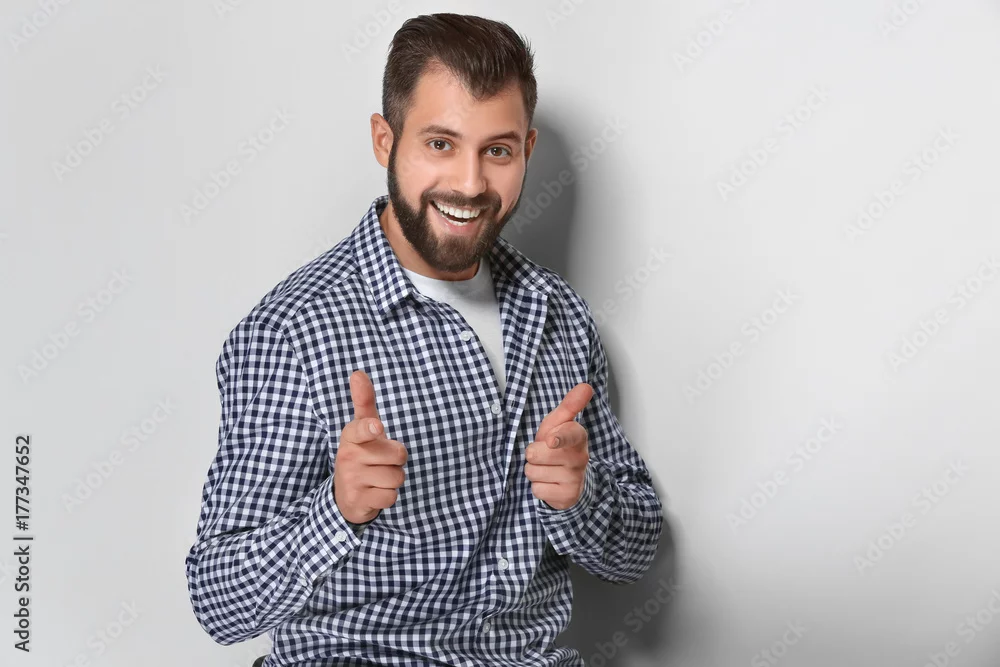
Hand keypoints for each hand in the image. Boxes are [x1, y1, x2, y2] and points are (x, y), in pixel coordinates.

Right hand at [333, 370, 407, 524]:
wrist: (345, 495)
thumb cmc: (361, 455)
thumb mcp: (362, 429)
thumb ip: (364, 402)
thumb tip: (357, 373)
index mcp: (351, 436)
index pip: (363, 428)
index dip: (371, 428)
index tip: (377, 427)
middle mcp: (348, 456)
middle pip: (397, 455)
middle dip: (396, 461)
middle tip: (380, 462)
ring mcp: (351, 479)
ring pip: (396, 477)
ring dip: (393, 479)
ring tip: (377, 478)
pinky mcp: (357, 500)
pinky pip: (391, 497)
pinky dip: (388, 496)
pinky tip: (374, 493)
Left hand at [524, 383, 593, 509]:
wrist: (570, 479)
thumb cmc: (559, 446)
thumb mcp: (559, 424)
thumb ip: (570, 405)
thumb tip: (586, 386)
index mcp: (577, 436)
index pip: (570, 435)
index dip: (558, 437)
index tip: (551, 440)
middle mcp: (579, 458)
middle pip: (536, 454)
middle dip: (533, 454)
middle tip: (544, 454)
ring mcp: (574, 479)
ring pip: (533, 472)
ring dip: (534, 471)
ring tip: (546, 469)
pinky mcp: (567, 497)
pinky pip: (538, 490)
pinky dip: (539, 488)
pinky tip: (549, 484)